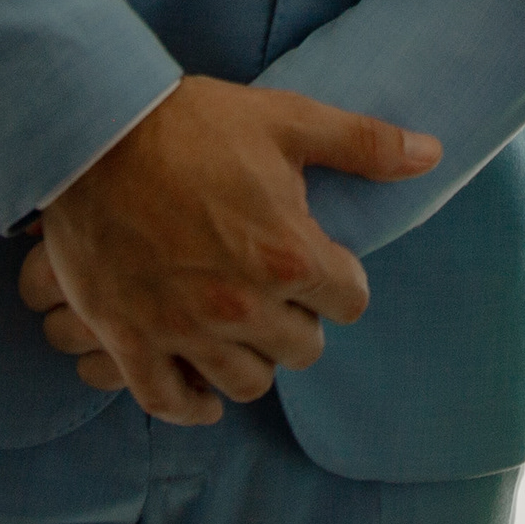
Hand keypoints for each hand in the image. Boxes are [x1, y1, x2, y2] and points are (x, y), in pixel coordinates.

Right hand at [16, 77, 439, 423]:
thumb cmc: (193, 123)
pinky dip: (192, 402)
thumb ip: (365, 145)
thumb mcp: (288, 121)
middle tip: (278, 292)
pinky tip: (203, 388)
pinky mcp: (130, 340)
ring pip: (246, 383)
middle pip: (303, 349)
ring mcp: (183, 329)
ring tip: (243, 330)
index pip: (351, 301)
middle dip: (300, 321)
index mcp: (287, 255)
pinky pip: (170, 402)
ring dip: (253, 360)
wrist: (92, 131)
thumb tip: (432, 155)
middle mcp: (241, 305)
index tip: (320, 262)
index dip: (340, 280)